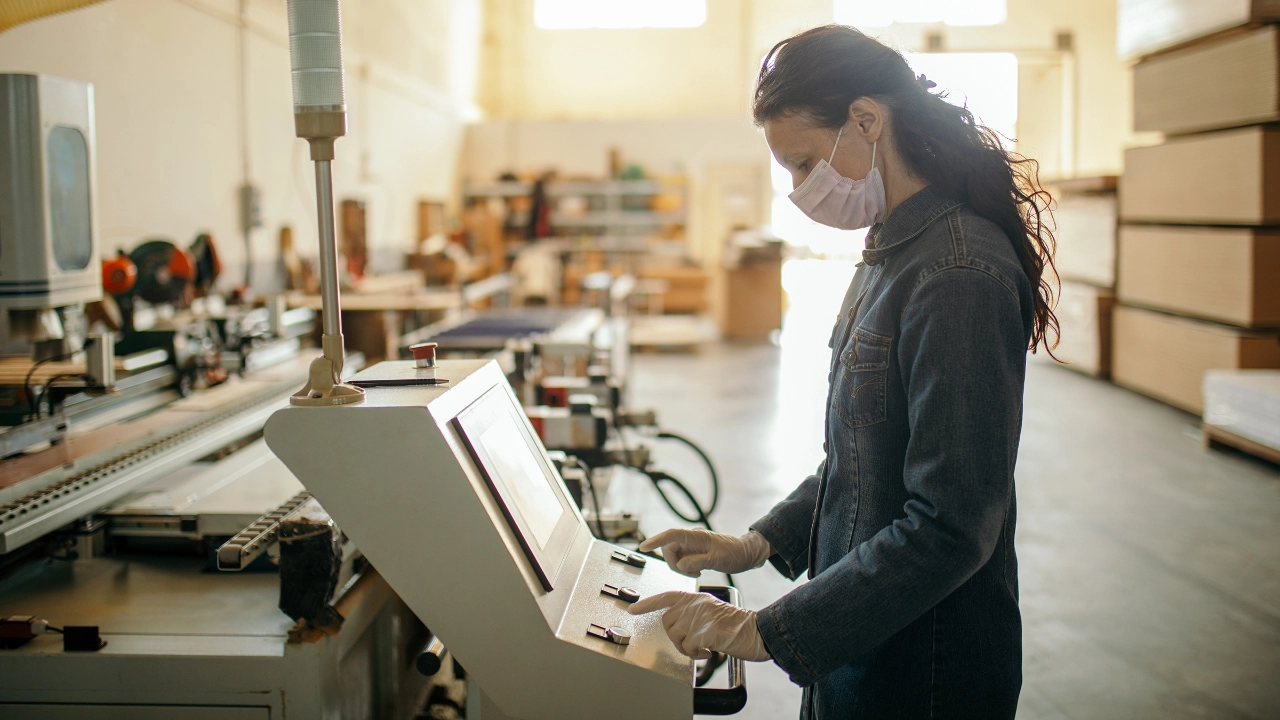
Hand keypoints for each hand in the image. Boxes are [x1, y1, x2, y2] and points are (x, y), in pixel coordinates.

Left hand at [628, 590, 769, 660]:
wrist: (756, 630)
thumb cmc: (736, 625)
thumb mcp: (712, 610)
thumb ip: (693, 612)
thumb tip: (677, 625)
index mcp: (696, 597)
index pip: (666, 596)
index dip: (647, 603)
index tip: (632, 608)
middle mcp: (695, 604)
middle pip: (667, 622)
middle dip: (675, 637)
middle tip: (691, 643)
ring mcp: (699, 616)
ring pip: (675, 636)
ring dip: (686, 648)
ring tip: (702, 648)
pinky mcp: (704, 631)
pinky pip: (688, 647)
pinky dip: (695, 654)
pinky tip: (708, 651)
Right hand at [639, 528, 772, 576]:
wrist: (746, 554)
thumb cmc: (735, 554)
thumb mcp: (717, 560)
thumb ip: (697, 562)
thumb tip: (680, 565)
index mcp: (695, 536)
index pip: (670, 535)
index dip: (655, 540)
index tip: (643, 547)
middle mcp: (691, 539)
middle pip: (669, 549)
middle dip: (674, 563)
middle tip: (690, 573)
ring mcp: (692, 546)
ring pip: (674, 556)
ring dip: (681, 568)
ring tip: (697, 572)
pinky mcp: (694, 552)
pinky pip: (681, 560)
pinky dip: (686, 568)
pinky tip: (697, 571)